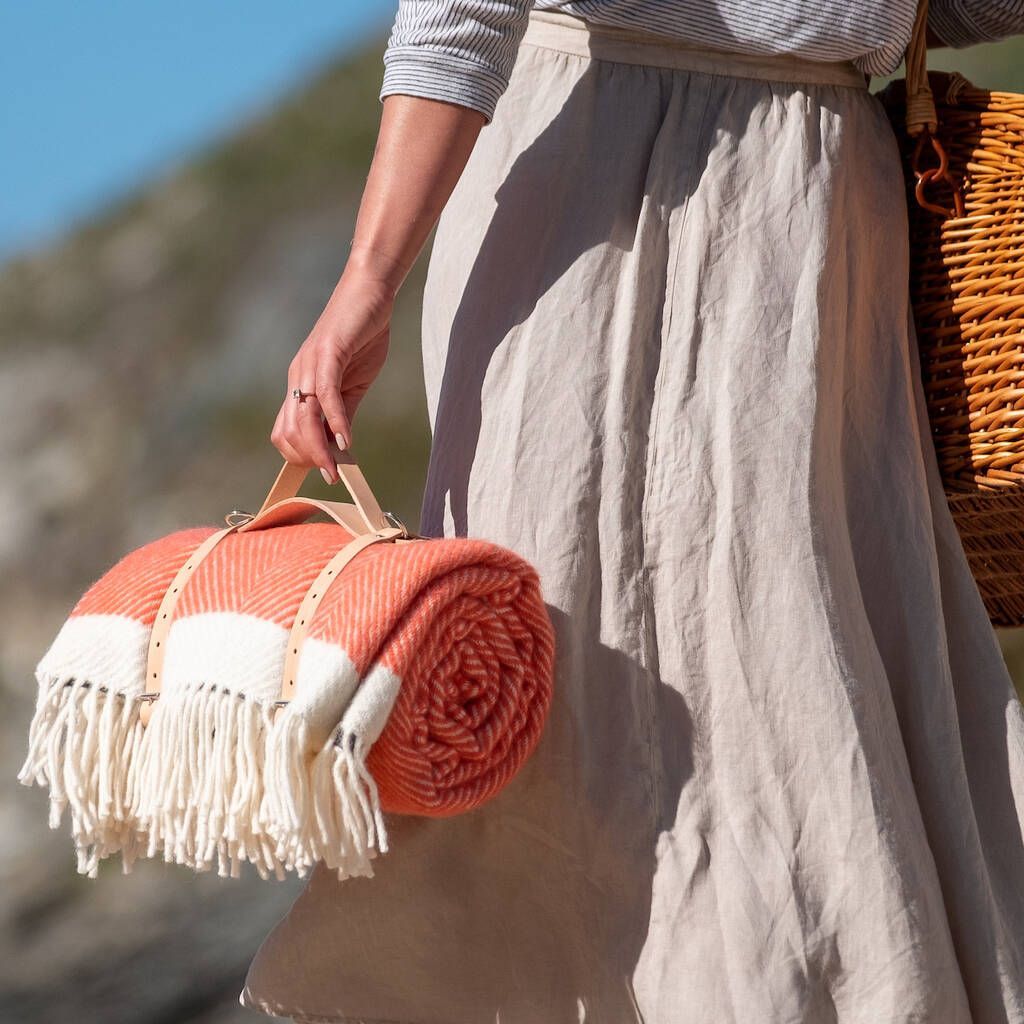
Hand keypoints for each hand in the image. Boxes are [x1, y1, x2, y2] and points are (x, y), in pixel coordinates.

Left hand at [270, 247, 396, 483]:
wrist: (369, 294)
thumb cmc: (362, 336)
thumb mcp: (354, 384)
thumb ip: (343, 413)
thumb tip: (340, 447)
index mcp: (301, 386)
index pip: (285, 432)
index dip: (299, 457)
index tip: (324, 473)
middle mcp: (298, 378)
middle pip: (287, 432)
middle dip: (307, 459)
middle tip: (332, 472)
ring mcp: (309, 366)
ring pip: (302, 419)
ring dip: (318, 450)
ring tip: (335, 468)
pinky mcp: (328, 354)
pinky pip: (326, 395)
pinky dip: (335, 421)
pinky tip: (346, 439)